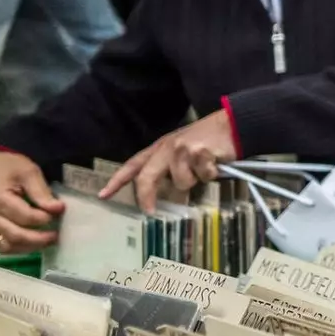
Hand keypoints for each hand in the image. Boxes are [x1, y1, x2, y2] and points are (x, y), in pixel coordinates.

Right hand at [0, 151, 64, 252]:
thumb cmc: (8, 166)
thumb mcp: (28, 172)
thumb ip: (41, 191)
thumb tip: (57, 208)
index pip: (26, 217)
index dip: (45, 218)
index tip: (60, 212)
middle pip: (15, 236)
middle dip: (39, 239)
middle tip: (57, 234)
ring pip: (7, 246)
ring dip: (30, 247)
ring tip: (48, 240)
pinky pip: (1, 245)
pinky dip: (19, 248)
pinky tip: (34, 242)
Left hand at [101, 109, 237, 213]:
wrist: (231, 124)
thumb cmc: (208, 141)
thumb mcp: (183, 153)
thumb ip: (173, 172)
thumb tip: (171, 197)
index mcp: (159, 148)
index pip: (133, 165)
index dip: (117, 181)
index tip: (103, 195)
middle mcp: (166, 148)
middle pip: (147, 177)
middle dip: (147, 196)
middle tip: (150, 211)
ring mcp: (181, 150)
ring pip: (181, 181)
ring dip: (196, 179)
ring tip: (205, 167)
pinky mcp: (198, 153)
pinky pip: (203, 176)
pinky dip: (211, 173)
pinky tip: (215, 162)